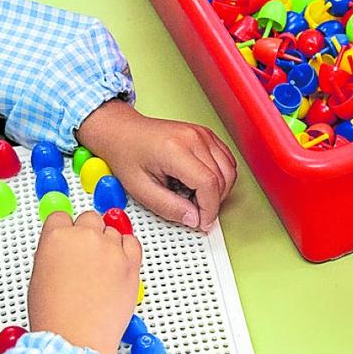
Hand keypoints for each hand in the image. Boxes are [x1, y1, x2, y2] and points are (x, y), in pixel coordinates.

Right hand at [28, 210, 141, 353]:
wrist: (76, 339)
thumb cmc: (55, 316)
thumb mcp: (40, 276)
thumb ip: (54, 253)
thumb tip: (63, 249)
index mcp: (57, 236)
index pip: (62, 218)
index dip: (65, 231)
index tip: (68, 239)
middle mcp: (85, 237)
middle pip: (89, 218)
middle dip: (87, 233)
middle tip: (85, 256)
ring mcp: (110, 249)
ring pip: (112, 230)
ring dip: (107, 243)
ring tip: (100, 268)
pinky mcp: (131, 263)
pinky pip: (132, 242)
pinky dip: (127, 249)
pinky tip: (118, 262)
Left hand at [76, 101, 237, 231]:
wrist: (123, 131)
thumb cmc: (127, 154)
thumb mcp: (140, 189)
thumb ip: (168, 207)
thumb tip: (193, 219)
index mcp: (175, 150)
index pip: (208, 183)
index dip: (210, 208)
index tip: (203, 222)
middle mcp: (193, 138)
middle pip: (222, 178)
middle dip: (214, 202)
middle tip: (196, 213)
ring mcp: (202, 134)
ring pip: (229, 170)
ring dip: (219, 191)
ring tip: (196, 198)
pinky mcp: (206, 135)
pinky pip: (226, 160)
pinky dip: (220, 177)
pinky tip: (201, 185)